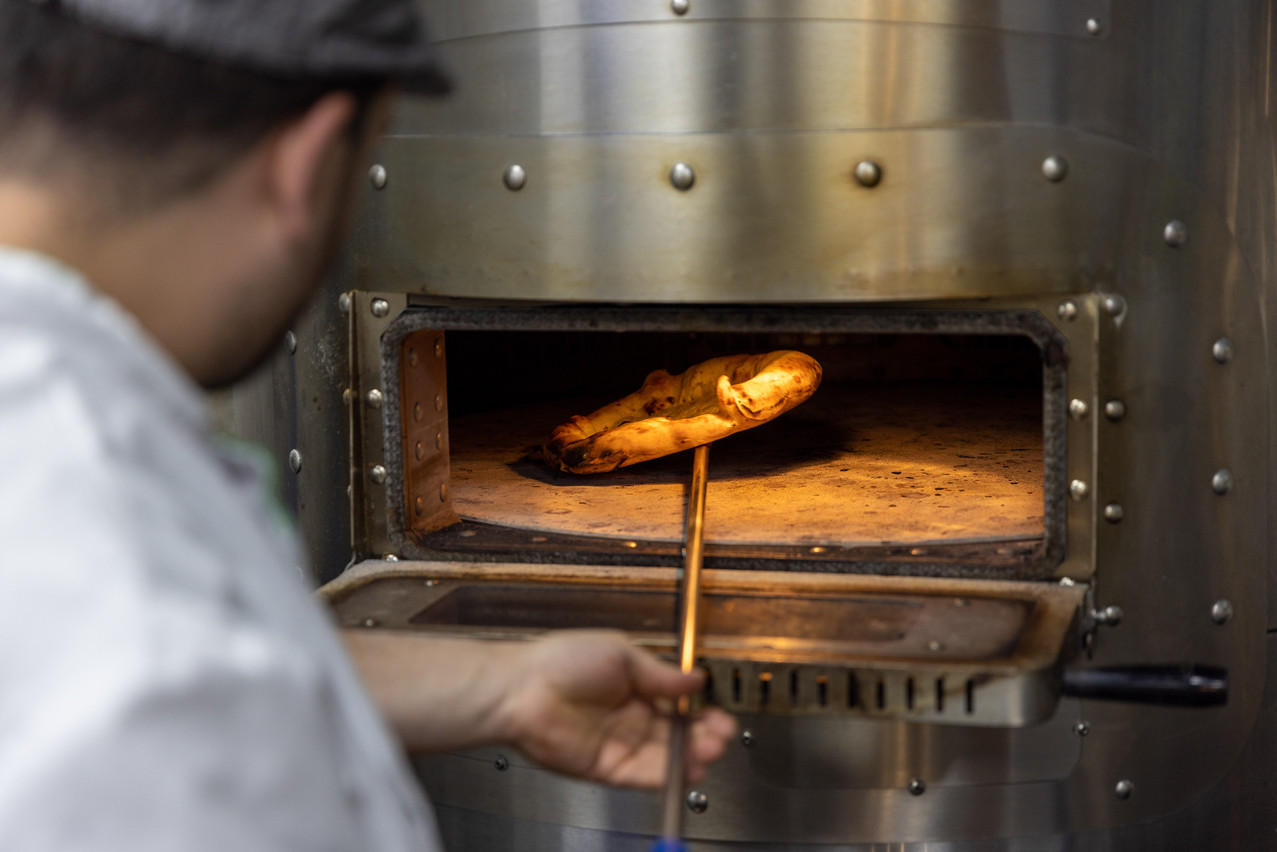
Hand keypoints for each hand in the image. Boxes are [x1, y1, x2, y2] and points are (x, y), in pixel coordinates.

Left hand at [343, 628, 736, 789]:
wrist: (522, 688)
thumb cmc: (560, 661)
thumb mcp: (620, 653)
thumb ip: (660, 673)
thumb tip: (694, 677)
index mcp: (635, 686)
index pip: (678, 703)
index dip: (701, 709)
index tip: (719, 711)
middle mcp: (631, 718)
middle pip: (677, 733)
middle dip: (704, 735)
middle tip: (722, 733)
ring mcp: (620, 744)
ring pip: (666, 757)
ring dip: (693, 755)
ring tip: (712, 749)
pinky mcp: (608, 768)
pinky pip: (645, 775)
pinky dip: (669, 774)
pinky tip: (690, 768)